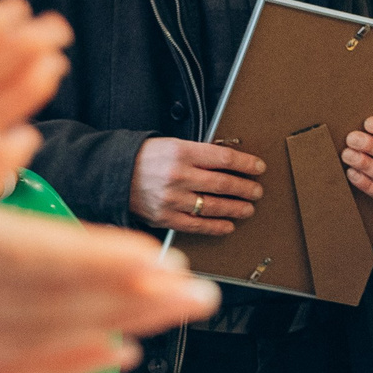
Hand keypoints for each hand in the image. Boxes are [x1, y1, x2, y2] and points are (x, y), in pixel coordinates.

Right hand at [131, 137, 266, 235]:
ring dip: (236, 208)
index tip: (259, 167)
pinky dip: (216, 227)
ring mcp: (172, 199)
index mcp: (181, 152)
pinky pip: (197, 225)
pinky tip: (228, 226)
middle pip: (223, 183)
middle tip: (257, 191)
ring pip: (214, 206)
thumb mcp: (172, 145)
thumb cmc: (146, 158)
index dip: (246, 163)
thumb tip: (231, 163)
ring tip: (247, 208)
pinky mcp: (165, 217)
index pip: (224, 158)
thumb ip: (199, 154)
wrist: (113, 174)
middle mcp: (178, 175)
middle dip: (246, 188)